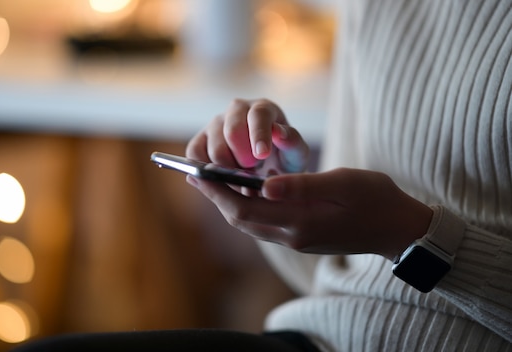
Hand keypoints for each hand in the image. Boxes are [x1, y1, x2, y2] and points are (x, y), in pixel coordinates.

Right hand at [186, 99, 308, 174]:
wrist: (268, 169)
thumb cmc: (284, 159)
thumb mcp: (296, 154)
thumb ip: (292, 142)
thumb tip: (279, 133)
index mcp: (263, 108)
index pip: (258, 115)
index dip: (258, 135)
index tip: (262, 155)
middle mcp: (237, 110)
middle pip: (232, 131)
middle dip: (243, 158)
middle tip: (253, 171)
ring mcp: (216, 123)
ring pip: (214, 147)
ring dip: (228, 168)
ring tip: (242, 175)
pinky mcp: (200, 139)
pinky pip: (195, 153)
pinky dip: (205, 169)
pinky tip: (221, 177)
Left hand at [188, 167, 432, 259]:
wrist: (399, 229)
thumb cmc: (376, 200)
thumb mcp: (342, 183)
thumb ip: (302, 185)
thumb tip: (264, 185)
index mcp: (300, 223)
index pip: (244, 210)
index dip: (216, 192)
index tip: (195, 173)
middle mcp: (292, 236)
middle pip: (241, 220)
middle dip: (216, 196)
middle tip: (194, 173)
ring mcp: (296, 239)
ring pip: (251, 222)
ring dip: (229, 202)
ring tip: (212, 179)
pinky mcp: (302, 236)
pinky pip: (265, 222)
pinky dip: (249, 206)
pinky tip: (246, 188)